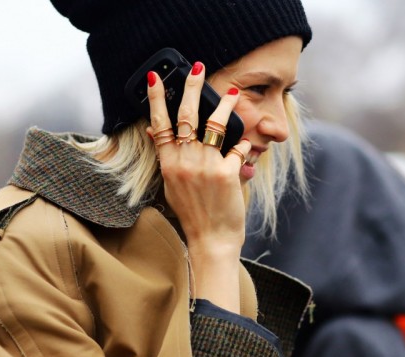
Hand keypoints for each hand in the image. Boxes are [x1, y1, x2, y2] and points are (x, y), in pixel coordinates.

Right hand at [146, 62, 250, 311]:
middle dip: (192, 88)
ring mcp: (206, 166)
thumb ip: (167, 156)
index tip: (155, 77)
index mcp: (169, 164)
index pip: (160, 123)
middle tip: (198, 68)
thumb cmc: (192, 213)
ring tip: (233, 92)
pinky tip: (249, 144)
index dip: (157, 98)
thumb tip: (154, 131)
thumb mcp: (171, 185)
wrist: (210, 239)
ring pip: (215, 125)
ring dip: (225, 105)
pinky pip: (238, 148)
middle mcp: (185, 162)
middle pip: (187, 116)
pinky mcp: (226, 173)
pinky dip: (245, 144)